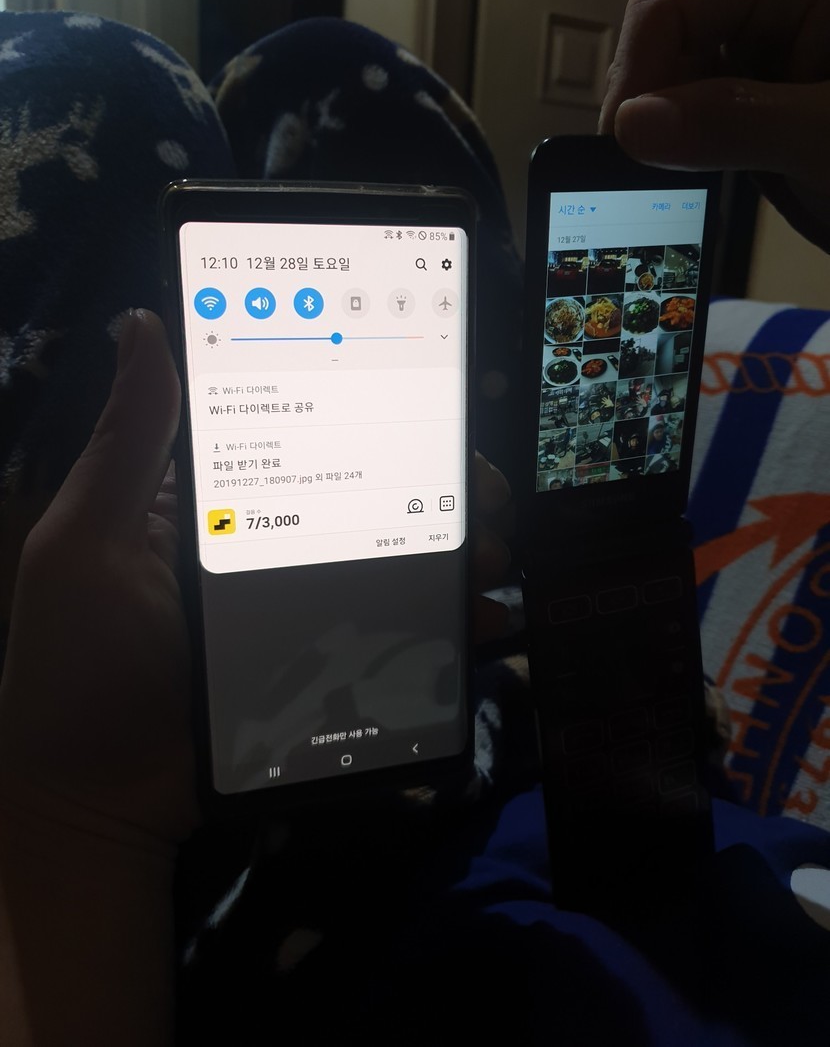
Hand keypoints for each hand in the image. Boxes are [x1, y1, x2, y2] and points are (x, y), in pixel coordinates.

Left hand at [0, 308, 510, 851]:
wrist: (95, 802)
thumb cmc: (77, 661)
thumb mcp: (87, 542)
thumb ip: (128, 444)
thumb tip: (144, 322)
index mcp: (222, 505)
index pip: (308, 440)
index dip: (373, 417)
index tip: (432, 403)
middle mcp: (275, 548)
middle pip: (373, 502)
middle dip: (437, 490)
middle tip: (479, 495)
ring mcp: (308, 614)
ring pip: (401, 568)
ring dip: (458, 555)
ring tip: (491, 557)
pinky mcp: (330, 675)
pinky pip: (403, 643)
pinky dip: (453, 631)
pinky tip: (488, 623)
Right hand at [600, 0, 829, 249]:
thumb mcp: (829, 138)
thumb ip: (734, 123)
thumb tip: (633, 125)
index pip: (674, 3)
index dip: (637, 71)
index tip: (628, 143)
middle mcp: (771, 10)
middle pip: (662, 36)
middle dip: (644, 100)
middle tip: (645, 169)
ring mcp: (761, 59)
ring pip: (669, 79)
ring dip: (659, 129)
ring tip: (667, 178)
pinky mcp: (756, 105)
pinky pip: (692, 113)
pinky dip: (678, 147)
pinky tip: (684, 175)